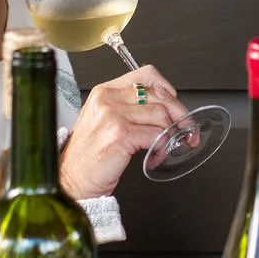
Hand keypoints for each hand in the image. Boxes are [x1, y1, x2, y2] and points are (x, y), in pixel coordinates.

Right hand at [58, 64, 184, 200]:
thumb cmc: (88, 156)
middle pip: (159, 95)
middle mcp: (107, 100)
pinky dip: (162, 147)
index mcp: (104, 92)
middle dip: (180, 114)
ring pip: (161, 115)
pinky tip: (156, 155)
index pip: (146, 75)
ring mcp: (113, 117)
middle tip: (187, 129)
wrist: (71, 182)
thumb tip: (164, 107)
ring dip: (170, 134)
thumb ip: (128, 108)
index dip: (167, 89)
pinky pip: (156, 135)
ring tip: (164, 147)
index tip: (175, 104)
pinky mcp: (120, 136)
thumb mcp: (103, 121)